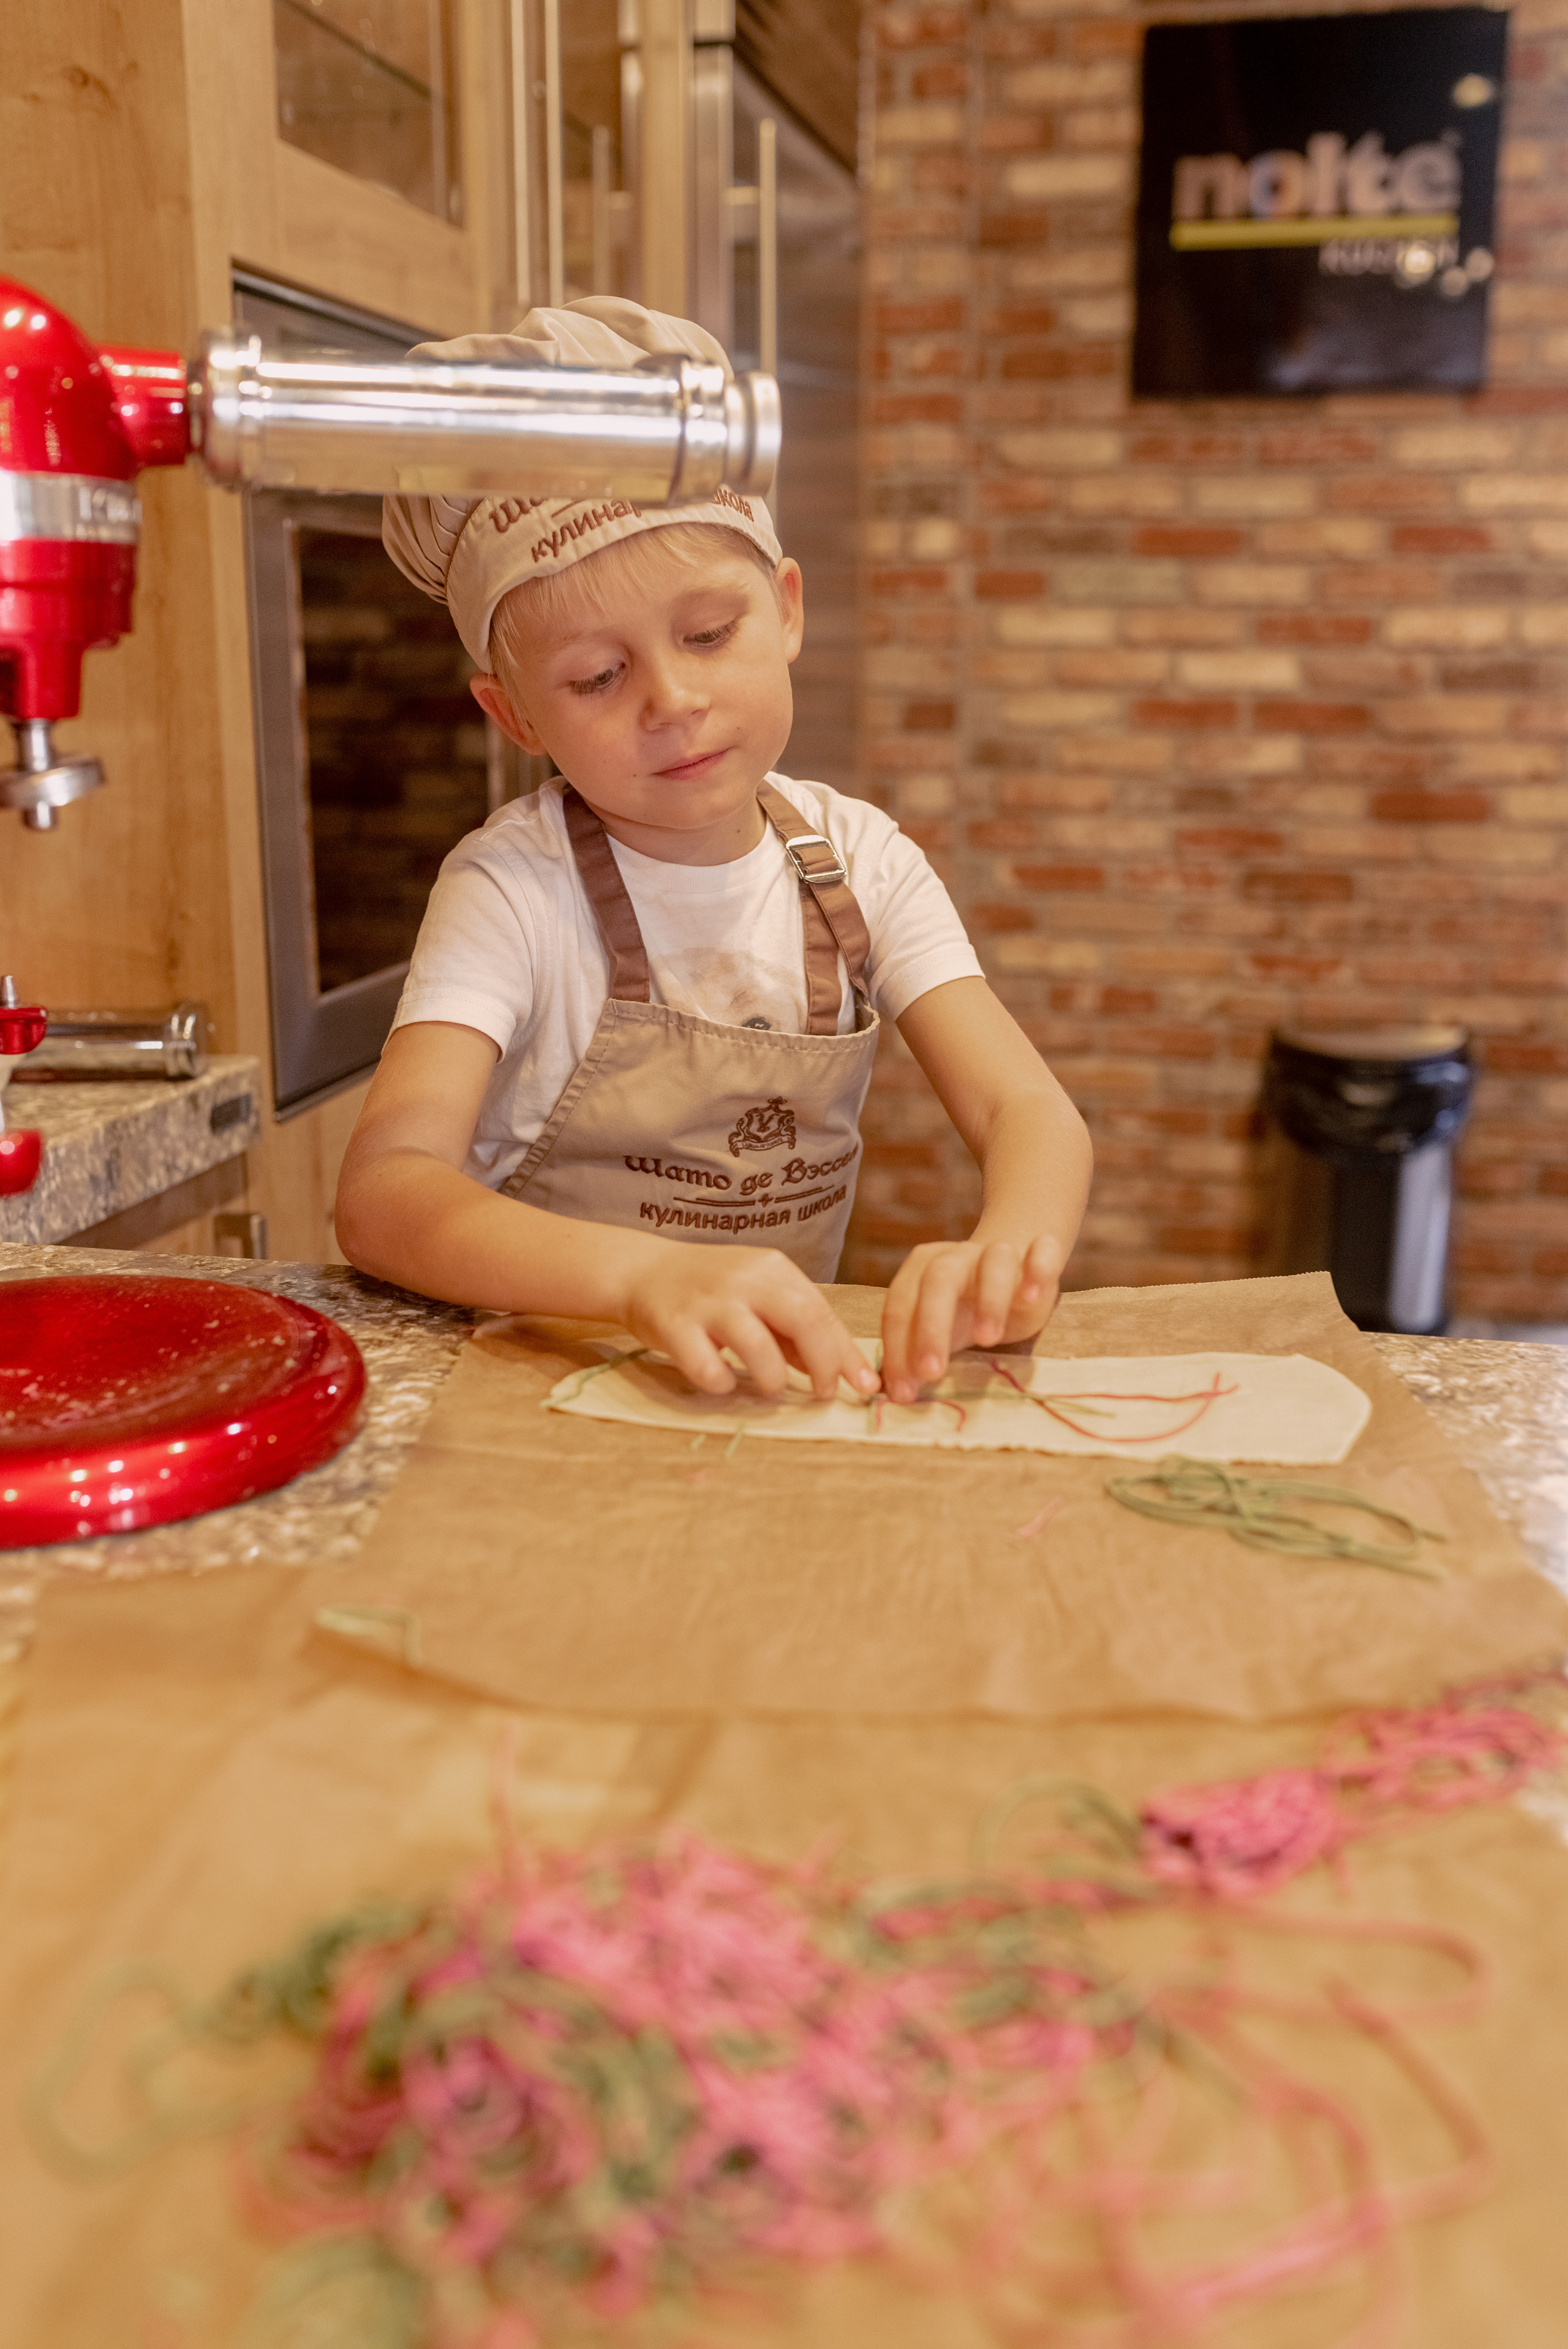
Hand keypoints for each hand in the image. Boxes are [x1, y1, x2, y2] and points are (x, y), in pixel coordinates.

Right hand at [620, 1243, 879, 1401]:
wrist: (641, 1271)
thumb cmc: (710, 1290)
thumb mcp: (758, 1297)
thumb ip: (795, 1331)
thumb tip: (840, 1370)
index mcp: (771, 1269)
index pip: (821, 1312)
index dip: (845, 1354)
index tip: (865, 1387)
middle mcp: (744, 1279)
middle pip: (802, 1320)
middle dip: (823, 1365)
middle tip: (822, 1394)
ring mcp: (708, 1301)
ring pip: (758, 1347)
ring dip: (772, 1380)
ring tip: (768, 1387)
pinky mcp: (674, 1325)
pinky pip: (709, 1368)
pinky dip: (722, 1383)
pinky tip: (720, 1379)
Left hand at [880, 1234, 1063, 1403]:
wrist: (1015, 1267)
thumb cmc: (968, 1307)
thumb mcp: (941, 1330)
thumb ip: (917, 1354)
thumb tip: (899, 1394)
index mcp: (922, 1270)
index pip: (901, 1306)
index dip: (897, 1349)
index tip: (903, 1392)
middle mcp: (957, 1256)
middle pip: (938, 1280)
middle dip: (932, 1328)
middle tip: (931, 1373)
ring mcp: (998, 1252)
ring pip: (992, 1263)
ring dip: (989, 1299)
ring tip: (988, 1340)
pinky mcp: (1038, 1254)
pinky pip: (1041, 1251)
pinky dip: (1037, 1271)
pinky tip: (1031, 1297)